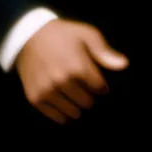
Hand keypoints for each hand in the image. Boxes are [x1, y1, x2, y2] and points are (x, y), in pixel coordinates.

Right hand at [14, 19, 128, 124]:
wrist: (27, 34)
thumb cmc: (62, 35)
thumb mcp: (85, 34)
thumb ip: (104, 51)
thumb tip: (124, 64)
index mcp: (77, 66)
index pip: (100, 89)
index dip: (99, 84)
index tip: (94, 79)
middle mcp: (61, 81)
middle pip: (87, 103)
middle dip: (87, 95)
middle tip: (80, 84)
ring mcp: (47, 91)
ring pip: (73, 113)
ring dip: (75, 105)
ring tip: (70, 92)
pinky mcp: (35, 98)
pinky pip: (56, 117)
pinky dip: (61, 112)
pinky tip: (61, 100)